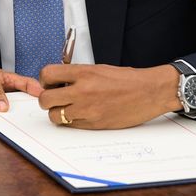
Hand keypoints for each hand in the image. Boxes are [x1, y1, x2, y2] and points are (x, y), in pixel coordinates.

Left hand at [38, 64, 181, 128]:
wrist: (150, 92)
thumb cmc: (127, 79)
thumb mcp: (98, 69)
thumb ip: (77, 75)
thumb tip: (58, 82)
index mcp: (83, 73)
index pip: (47, 75)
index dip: (45, 80)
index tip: (50, 83)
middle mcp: (82, 91)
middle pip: (45, 99)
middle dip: (47, 99)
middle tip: (56, 98)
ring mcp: (87, 110)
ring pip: (55, 116)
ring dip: (58, 113)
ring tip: (69, 108)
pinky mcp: (94, 124)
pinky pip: (71, 125)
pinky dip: (72, 121)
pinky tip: (82, 114)